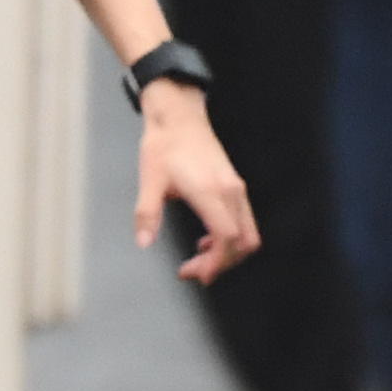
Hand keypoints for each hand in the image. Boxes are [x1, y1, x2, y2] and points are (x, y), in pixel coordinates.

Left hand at [136, 86, 258, 285]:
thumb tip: (143, 242)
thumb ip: (147, 213)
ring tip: (199, 259)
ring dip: (228, 252)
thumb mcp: (149, 179)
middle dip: (222, 263)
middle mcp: (230, 190)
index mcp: (210, 191)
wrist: (179, 114)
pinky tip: (207, 240)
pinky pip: (244, 221)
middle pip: (243, 241)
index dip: (216, 263)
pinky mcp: (235, 185)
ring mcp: (236, 187)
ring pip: (247, 233)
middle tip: (192, 271)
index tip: (199, 275)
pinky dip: (230, 238)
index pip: (226, 238)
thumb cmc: (163, 145)